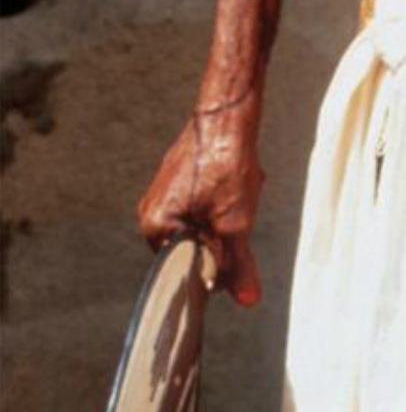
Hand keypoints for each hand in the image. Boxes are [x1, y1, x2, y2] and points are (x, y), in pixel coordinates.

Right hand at [136, 94, 265, 306]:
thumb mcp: (237, 224)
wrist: (228, 111)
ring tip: (238, 188)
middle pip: (198, 245)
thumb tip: (247, 300)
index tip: (236, 249)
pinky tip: (239, 177)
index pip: (187, 270)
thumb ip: (238, 265)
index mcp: (156, 228)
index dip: (217, 265)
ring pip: (207, 222)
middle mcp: (152, 211)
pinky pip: (208, 200)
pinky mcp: (180, 175)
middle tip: (237, 207)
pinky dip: (228, 195)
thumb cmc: (225, 164)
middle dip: (225, 233)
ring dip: (230, 212)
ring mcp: (164, 191)